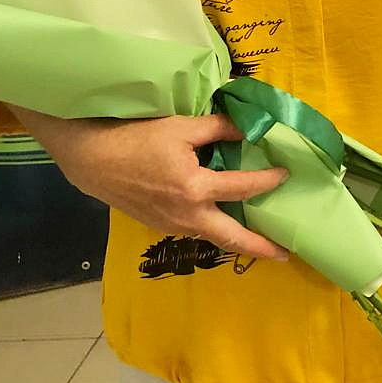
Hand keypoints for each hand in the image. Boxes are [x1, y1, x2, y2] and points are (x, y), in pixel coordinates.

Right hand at [9, 107, 289, 260]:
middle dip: (260, 248)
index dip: (268, 180)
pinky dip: (217, 232)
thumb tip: (248, 130)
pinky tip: (227, 223)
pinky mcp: (163, 226)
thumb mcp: (183, 127)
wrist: (95, 160)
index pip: (243, 187)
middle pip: (232, 237)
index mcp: (195, 189)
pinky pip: (198, 232)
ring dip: (239, 241)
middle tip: (285, 255)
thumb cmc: (139, 139)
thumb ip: (219, 128)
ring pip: (214, 238)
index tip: (287, 174)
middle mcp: (188, 215)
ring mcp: (174, 225)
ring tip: (262, 242)